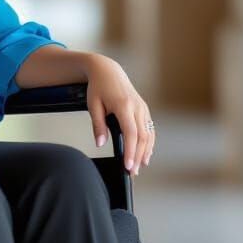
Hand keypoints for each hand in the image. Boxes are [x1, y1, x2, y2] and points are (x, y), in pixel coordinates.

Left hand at [85, 55, 154, 175]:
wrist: (108, 70)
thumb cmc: (98, 87)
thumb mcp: (93, 105)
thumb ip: (97, 125)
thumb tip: (100, 143)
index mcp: (124, 106)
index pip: (131, 133)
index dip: (131, 152)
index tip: (128, 166)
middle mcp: (137, 107)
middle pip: (142, 137)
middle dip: (138, 156)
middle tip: (132, 172)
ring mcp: (143, 108)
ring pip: (149, 134)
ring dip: (145, 152)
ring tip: (139, 167)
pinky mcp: (144, 109)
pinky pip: (149, 129)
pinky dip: (149, 143)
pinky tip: (145, 154)